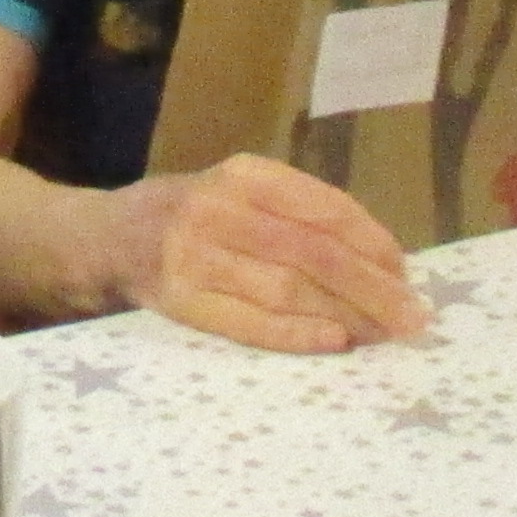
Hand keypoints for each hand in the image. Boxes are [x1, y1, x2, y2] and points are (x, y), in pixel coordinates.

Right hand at [125, 155, 432, 352]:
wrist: (102, 239)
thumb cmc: (189, 218)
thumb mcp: (237, 193)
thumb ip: (295, 216)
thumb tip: (384, 265)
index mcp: (244, 176)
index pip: (324, 208)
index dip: (374, 242)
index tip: (407, 274)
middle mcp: (218, 208)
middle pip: (312, 251)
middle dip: (372, 287)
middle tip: (413, 318)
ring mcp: (194, 255)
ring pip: (286, 287)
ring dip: (344, 314)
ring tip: (382, 335)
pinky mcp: (178, 298)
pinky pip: (247, 320)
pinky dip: (294, 333)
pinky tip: (333, 341)